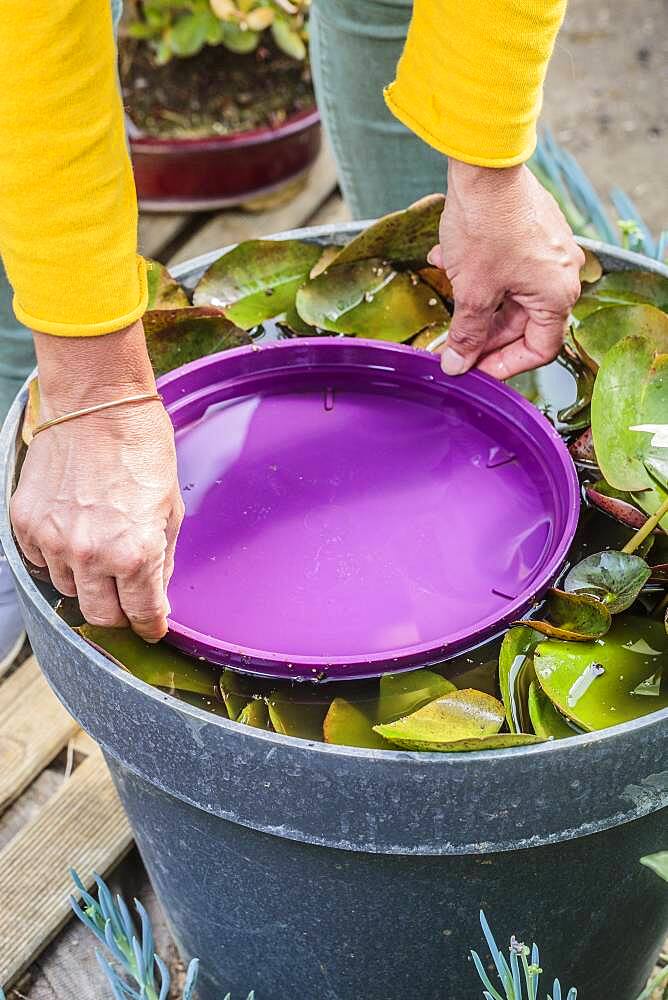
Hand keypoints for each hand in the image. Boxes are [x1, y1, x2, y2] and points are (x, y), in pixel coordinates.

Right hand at [10, 323, 183, 641]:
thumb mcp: (170, 507)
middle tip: (127, 600)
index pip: (141, 614)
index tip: (152, 629)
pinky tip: (73, 537)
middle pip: (100, 616)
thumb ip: (162, 557)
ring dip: (86, 583)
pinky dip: (56, 559)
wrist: (97, 404)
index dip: (150, 626)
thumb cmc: (142, 449)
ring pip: (67, 590)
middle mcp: (91, 555)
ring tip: (100, 552)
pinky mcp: (24, 524)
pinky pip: (39, 563)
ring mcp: (53, 541)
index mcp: (135, 553)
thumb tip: (156, 589)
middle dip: (119, 614)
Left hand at [429, 160, 584, 378]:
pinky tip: (447, 261)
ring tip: (446, 297)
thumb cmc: (486, 226)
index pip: (539, 350)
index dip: (505, 365)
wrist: (484, 165)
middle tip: (454, 345)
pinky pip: (508, 265)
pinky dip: (480, 273)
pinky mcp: (533, 229)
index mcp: (557, 295)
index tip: (476, 370)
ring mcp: (548, 249)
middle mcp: (561, 273)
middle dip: (484, 333)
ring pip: (511, 293)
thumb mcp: (472, 291)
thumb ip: (467, 334)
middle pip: (523, 322)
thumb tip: (458, 365)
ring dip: (477, 301)